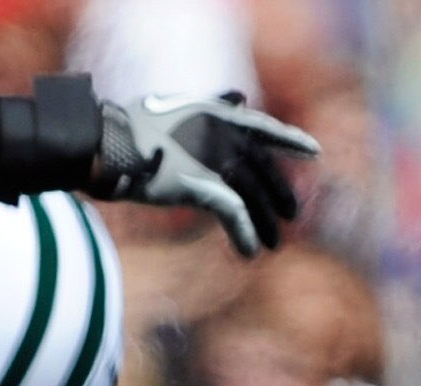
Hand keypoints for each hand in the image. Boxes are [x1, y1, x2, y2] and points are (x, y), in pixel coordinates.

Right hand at [92, 92, 315, 255]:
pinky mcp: (202, 184)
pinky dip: (244, 234)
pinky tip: (248, 252)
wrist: (105, 142)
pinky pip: (234, 215)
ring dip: (265, 223)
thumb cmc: (134, 127)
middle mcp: (221, 134)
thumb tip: (238, 97)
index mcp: (217, 113)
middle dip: (280, 194)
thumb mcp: (179, 109)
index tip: (315, 151)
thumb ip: (212, 107)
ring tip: (273, 243)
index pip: (264, 127)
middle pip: (264, 169)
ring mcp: (213, 159)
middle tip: (292, 214)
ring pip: (254, 197)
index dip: (291, 140)